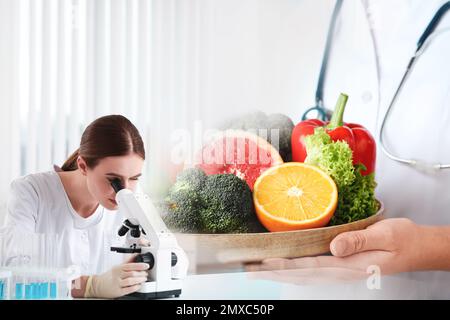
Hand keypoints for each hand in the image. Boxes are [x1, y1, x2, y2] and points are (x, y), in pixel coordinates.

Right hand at [84, 256, 149, 298]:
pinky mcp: (117, 292)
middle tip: (146, 274)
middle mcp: (117, 275)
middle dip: (141, 274)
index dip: (140, 265)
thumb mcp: (117, 267)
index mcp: (118, 268)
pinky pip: (128, 289)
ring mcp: (117, 283)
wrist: (96, 285)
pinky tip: (138, 286)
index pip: (130, 265)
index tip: (146, 266)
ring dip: (139, 280)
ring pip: (130, 281)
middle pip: (132, 273)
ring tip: (143, 279)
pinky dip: (135, 287)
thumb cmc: (108, 276)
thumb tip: (135, 254)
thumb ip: (127, 261)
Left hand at [247, 218, 426, 284]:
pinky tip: (284, 269)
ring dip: (280, 273)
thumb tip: (333, 246)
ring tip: (259, 271)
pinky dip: (294, 270)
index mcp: (350, 266)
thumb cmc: (402, 240)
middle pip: (301, 274)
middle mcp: (341, 271)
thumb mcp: (384, 235)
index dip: (286, 265)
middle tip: (250, 270)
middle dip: (274, 272)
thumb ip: (358, 241)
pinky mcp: (341, 266)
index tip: (265, 263)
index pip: (310, 266)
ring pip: (304, 275)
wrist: (417, 247)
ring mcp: (341, 271)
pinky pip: (313, 271)